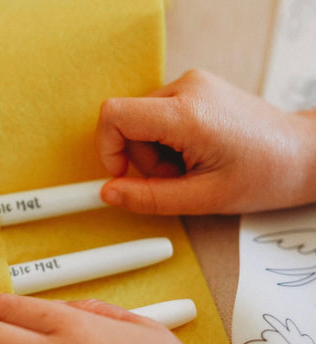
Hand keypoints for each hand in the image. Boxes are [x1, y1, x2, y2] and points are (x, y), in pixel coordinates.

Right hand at [96, 69, 315, 214]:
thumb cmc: (265, 175)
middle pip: (128, 122)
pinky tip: (195, 154)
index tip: (121, 175)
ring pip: (143, 121)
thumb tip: (109, 193)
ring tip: (191, 168)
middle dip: (141, 159)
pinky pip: (160, 117)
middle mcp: (188, 88)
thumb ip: (149, 197)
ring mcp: (193, 85)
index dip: (107, 149)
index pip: (114, 115)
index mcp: (188, 113)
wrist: (302, 155)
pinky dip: (168, 142)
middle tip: (175, 178)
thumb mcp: (202, 198)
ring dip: (156, 152)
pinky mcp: (197, 90)